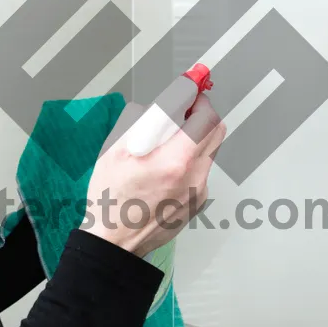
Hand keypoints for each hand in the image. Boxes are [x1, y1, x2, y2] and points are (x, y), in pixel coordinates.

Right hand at [83, 95, 225, 257]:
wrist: (115, 241)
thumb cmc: (111, 199)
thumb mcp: (117, 150)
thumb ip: (142, 120)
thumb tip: (160, 105)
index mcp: (176, 161)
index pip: (203, 116)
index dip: (197, 96)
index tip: (192, 85)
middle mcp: (195, 176)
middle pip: (216, 130)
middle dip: (201, 113)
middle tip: (184, 108)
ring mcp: (199, 190)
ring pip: (209, 149)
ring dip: (195, 137)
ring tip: (167, 142)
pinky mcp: (198, 201)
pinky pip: (201, 169)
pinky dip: (189, 159)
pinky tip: (165, 168)